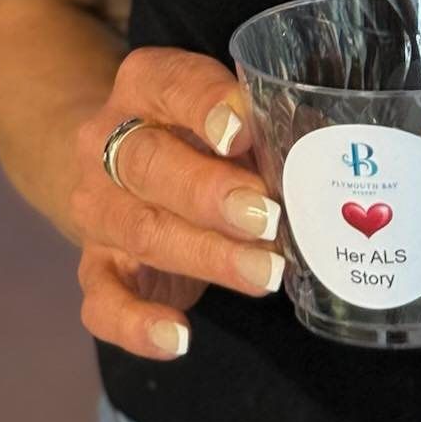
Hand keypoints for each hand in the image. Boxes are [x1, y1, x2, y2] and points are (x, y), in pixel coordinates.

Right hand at [70, 47, 285, 363]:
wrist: (115, 161)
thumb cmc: (196, 132)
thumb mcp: (226, 110)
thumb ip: (263, 124)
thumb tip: (325, 154)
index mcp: (144, 83)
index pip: (170, 84)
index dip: (205, 108)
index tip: (242, 134)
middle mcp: (107, 142)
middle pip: (149, 164)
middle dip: (210, 194)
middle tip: (267, 216)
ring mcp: (97, 208)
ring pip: (141, 232)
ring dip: (206, 256)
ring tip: (265, 273)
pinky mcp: (95, 267)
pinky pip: (103, 302)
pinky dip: (138, 325)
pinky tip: (180, 338)